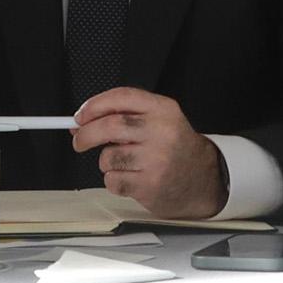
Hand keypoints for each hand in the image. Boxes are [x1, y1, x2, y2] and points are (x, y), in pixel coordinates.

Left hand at [73, 89, 227, 219]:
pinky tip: (132, 178)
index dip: (94, 105)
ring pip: (108, 157)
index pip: (121, 97)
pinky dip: (115, 181)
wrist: (202, 180)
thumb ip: (126, 115)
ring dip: (107, 162)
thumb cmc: (175, 149)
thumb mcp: (160, 120)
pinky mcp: (149, 185)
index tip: (80, 116)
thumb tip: (83, 121)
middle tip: (79, 140)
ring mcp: (156, 160)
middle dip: (86, 134)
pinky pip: (113, 180)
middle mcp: (162, 132)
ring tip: (126, 163)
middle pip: (110, 126)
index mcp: (164, 110)